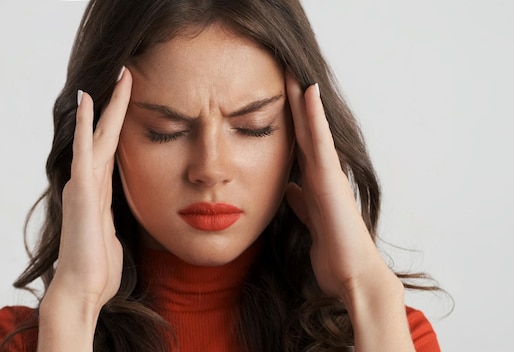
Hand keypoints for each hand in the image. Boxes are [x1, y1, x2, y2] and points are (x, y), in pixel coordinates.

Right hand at [44, 68, 130, 313]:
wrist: (82, 291)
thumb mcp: (112, 238)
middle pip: (105, 135)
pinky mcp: (82, 192)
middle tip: (126, 73)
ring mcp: (83, 185)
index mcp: (100, 193)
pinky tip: (86, 100)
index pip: (112, 148)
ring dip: (105, 106)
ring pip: (97, 136)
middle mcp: (90, 183)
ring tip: (115, 76)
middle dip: (116, 104)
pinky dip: (83, 125)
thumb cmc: (97, 270)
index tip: (130, 97)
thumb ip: (111, 222)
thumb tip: (112, 221)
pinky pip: (84, 152)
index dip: (119, 122)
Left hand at [284, 71, 397, 299]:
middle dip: (294, 100)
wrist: (351, 271)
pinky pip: (320, 140)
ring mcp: (327, 172)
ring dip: (303, 98)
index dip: (289, 118)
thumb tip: (289, 188)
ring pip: (313, 127)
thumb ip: (301, 201)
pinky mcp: (330, 178)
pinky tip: (308, 91)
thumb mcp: (309, 219)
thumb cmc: (333, 249)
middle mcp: (322, 171)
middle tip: (285, 69)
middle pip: (305, 128)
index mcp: (314, 180)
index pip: (298, 142)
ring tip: (294, 69)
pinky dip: (315, 115)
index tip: (276, 94)